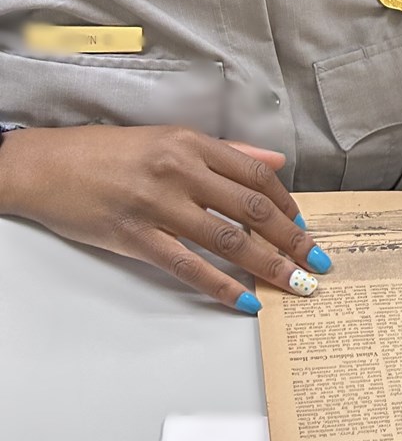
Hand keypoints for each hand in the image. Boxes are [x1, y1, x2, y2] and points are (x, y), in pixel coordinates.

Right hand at [0, 125, 330, 313]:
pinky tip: (247, 301)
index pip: (256, 176)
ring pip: (229, 240)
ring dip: (270, 265)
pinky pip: (189, 267)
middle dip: (292, 239)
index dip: (287, 205)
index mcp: (191, 143)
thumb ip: (225, 154)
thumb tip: (275, 164)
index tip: (305, 226)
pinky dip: (223, 287)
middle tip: (317, 261)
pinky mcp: (137, 237)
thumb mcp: (169, 139)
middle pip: (252, 209)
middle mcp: (180, 171)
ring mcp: (159, 206)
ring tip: (296, 284)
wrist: (45, 167)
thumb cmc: (105, 154)